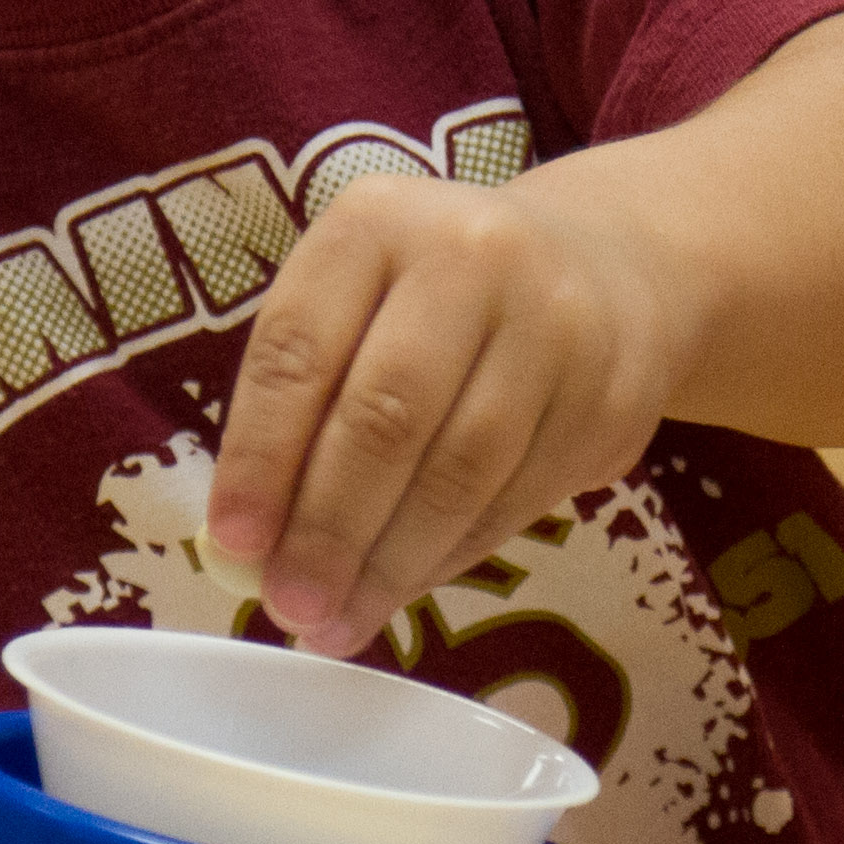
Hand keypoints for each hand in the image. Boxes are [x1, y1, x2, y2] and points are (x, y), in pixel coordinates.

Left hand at [207, 165, 688, 654]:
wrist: (610, 268)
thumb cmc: (442, 298)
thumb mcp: (361, 302)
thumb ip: (303, 405)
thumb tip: (250, 549)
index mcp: (377, 223)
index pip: (299, 349)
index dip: (260, 455)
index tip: (234, 543)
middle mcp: (472, 255)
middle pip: (386, 415)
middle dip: (328, 527)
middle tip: (290, 605)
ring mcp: (555, 324)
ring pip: (459, 470)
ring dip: (391, 562)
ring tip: (340, 620)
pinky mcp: (609, 397)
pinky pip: (517, 500)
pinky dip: (452, 557)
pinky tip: (408, 586)